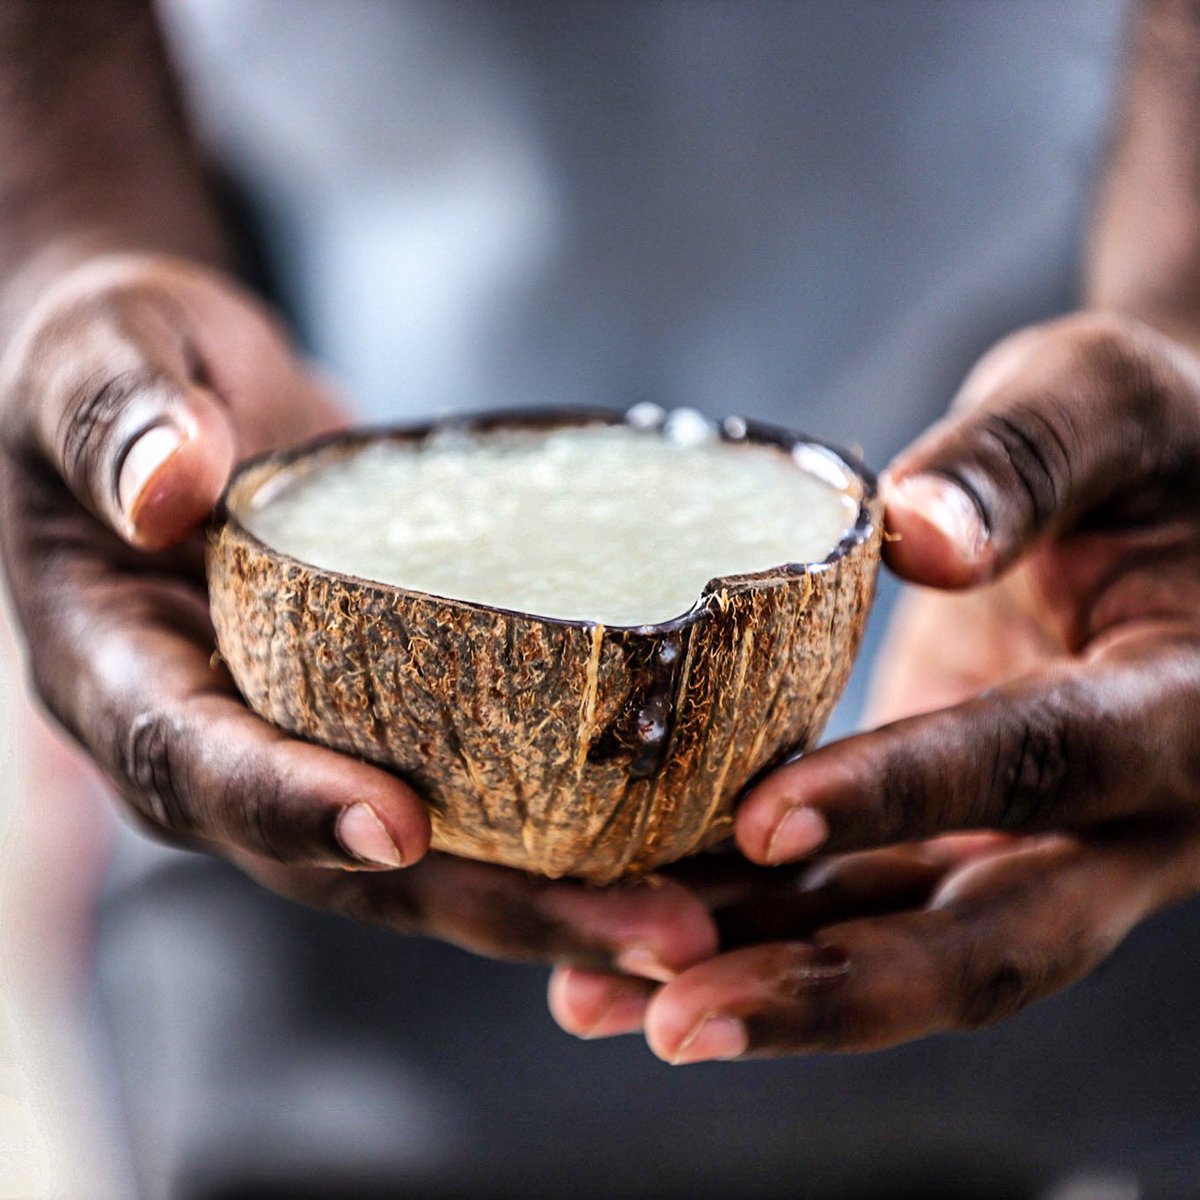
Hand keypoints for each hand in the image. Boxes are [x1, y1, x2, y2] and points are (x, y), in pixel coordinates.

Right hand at [0, 251, 715, 976]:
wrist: (180, 408)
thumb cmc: (118, 376)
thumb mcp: (96, 362)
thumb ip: (118, 417)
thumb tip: (165, 488)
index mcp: (125, 677)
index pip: (200, 766)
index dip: (295, 807)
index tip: (400, 828)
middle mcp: (222, 744)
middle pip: (349, 859)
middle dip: (492, 906)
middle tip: (645, 933)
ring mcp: (311, 743)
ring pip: (430, 857)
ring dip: (556, 900)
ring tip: (685, 919)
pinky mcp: (387, 722)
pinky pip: (473, 796)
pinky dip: (565, 835)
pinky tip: (670, 844)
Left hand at [552, 312, 1199, 1057]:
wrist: (1164, 496)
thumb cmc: (1144, 438)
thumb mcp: (1102, 404)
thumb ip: (1021, 461)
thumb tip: (923, 531)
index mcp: (1190, 707)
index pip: (1042, 763)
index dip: (905, 795)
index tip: (760, 819)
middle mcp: (1125, 819)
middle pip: (985, 941)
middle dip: (830, 988)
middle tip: (677, 1019)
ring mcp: (1038, 845)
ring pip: (901, 945)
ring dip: (758, 981)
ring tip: (601, 996)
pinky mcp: (960, 837)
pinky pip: (859, 905)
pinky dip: (751, 932)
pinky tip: (628, 957)